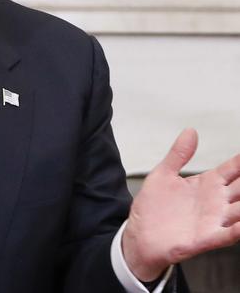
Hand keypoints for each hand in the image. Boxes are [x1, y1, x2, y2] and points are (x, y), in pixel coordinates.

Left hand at [122, 128, 239, 280]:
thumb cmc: (153, 207)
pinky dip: (238, 230)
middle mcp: (216, 202)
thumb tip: (191, 130)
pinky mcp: (205, 238)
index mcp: (207, 184)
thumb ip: (178, 154)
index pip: (233, 169)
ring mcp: (213, 220)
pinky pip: (227, 235)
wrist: (139, 235)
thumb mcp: (163, 175)